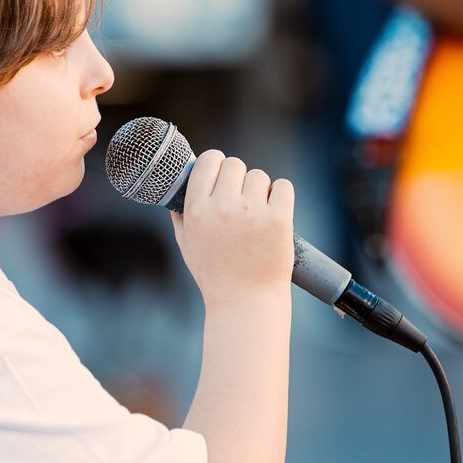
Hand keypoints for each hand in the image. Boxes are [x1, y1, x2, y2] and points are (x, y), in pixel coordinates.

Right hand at [169, 150, 294, 306]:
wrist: (245, 302)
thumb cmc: (215, 274)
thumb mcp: (187, 244)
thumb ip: (181, 214)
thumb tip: (178, 189)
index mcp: (197, 209)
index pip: (208, 160)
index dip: (216, 164)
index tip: (221, 176)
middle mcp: (222, 207)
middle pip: (234, 164)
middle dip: (238, 178)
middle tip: (241, 199)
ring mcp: (252, 213)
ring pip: (259, 176)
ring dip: (260, 190)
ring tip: (257, 214)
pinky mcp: (278, 220)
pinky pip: (284, 186)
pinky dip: (281, 195)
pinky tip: (275, 211)